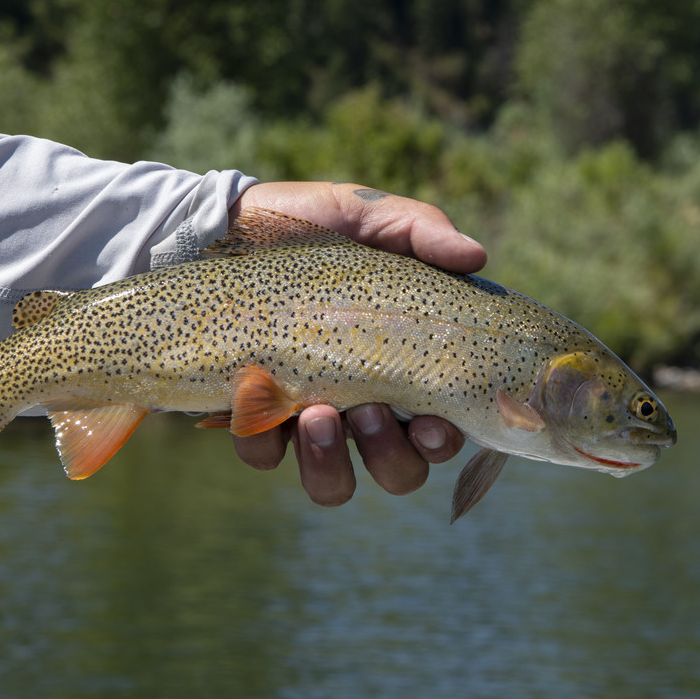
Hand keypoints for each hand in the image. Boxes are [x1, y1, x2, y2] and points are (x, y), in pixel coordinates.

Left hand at [229, 181, 486, 505]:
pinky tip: (258, 398)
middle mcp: (361, 406)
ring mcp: (306, 417)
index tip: (434, 423)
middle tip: (367, 410)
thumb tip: (476, 256)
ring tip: (316, 415)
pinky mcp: (254, 417)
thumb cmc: (307, 223)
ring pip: (333, 483)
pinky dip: (264, 440)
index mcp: (401, 367)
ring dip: (330, 462)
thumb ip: (422, 231)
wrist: (222, 225)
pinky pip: (264, 456)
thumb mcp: (366, 215)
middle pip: (397, 470)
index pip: (439, 430)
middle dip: (388, 453)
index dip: (442, 442)